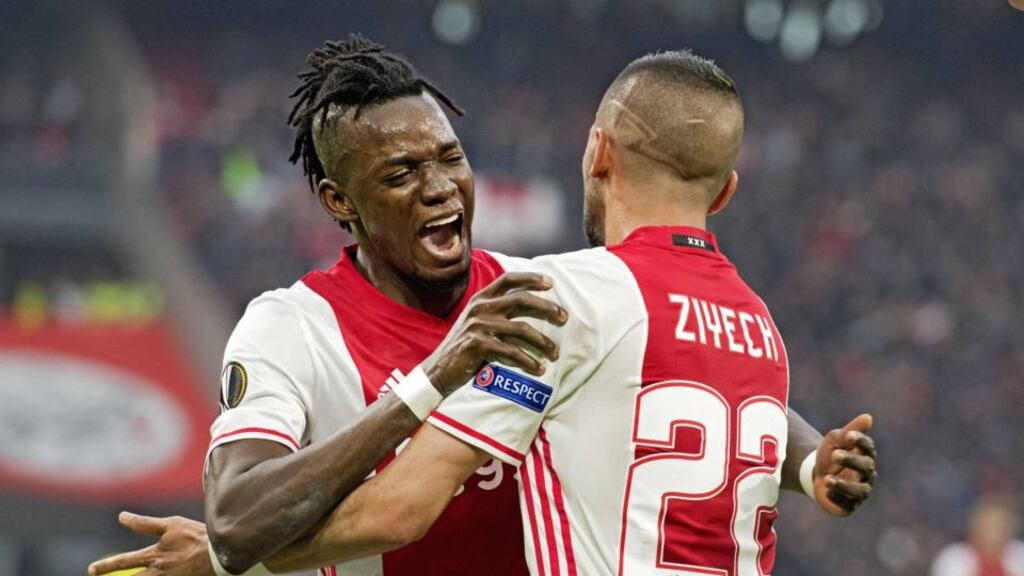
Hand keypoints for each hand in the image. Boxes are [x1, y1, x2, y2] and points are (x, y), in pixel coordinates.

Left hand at [88, 512, 212, 575]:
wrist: (221, 553)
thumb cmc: (196, 536)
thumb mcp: (171, 525)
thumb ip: (144, 524)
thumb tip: (121, 517)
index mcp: (154, 556)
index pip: (124, 561)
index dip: (106, 566)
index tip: (91, 569)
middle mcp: (158, 572)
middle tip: (97, 575)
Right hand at [423, 271, 567, 394]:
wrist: (439, 369)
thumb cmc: (465, 346)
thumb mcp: (478, 321)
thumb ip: (498, 311)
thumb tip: (532, 306)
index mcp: (481, 298)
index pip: (509, 279)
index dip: (531, 278)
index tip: (551, 283)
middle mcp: (480, 308)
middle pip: (521, 300)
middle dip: (547, 308)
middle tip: (564, 318)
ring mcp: (479, 326)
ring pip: (522, 329)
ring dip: (543, 342)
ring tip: (555, 353)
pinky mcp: (478, 345)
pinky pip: (512, 352)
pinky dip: (528, 362)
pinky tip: (539, 369)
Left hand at [813, 413, 877, 516]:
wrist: (815, 474)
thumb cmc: (830, 453)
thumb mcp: (836, 439)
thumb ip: (851, 430)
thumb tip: (868, 417)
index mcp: (864, 455)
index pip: (868, 447)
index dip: (861, 441)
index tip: (849, 435)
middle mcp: (866, 473)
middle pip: (866, 467)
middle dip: (851, 461)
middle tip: (835, 454)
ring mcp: (860, 490)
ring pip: (860, 491)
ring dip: (845, 485)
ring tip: (828, 479)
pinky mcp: (850, 505)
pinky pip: (847, 504)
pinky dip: (836, 497)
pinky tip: (826, 490)